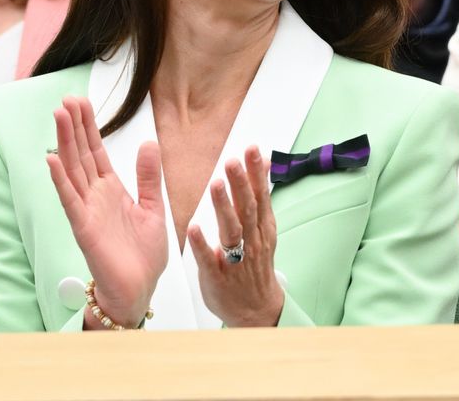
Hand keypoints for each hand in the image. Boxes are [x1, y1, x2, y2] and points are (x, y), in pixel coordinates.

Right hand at [45, 97, 166, 327]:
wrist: (138, 289)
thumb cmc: (142, 254)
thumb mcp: (153, 208)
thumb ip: (150, 177)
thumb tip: (149, 143)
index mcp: (112, 190)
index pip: (96, 152)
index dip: (88, 127)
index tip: (80, 101)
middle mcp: (95, 196)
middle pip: (80, 155)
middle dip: (73, 127)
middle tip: (65, 99)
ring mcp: (87, 211)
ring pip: (72, 170)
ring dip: (64, 143)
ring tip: (58, 116)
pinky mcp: (84, 228)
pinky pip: (70, 200)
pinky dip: (61, 180)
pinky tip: (52, 160)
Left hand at [187, 147, 283, 327]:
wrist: (255, 309)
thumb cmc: (255, 266)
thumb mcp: (264, 230)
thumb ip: (259, 198)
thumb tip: (263, 164)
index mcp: (262, 228)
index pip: (260, 196)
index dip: (256, 173)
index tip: (251, 150)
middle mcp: (252, 241)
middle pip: (247, 209)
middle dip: (240, 183)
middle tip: (232, 160)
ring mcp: (236, 259)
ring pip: (231, 230)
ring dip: (223, 207)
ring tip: (215, 184)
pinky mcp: (218, 276)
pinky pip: (209, 259)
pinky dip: (202, 244)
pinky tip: (194, 228)